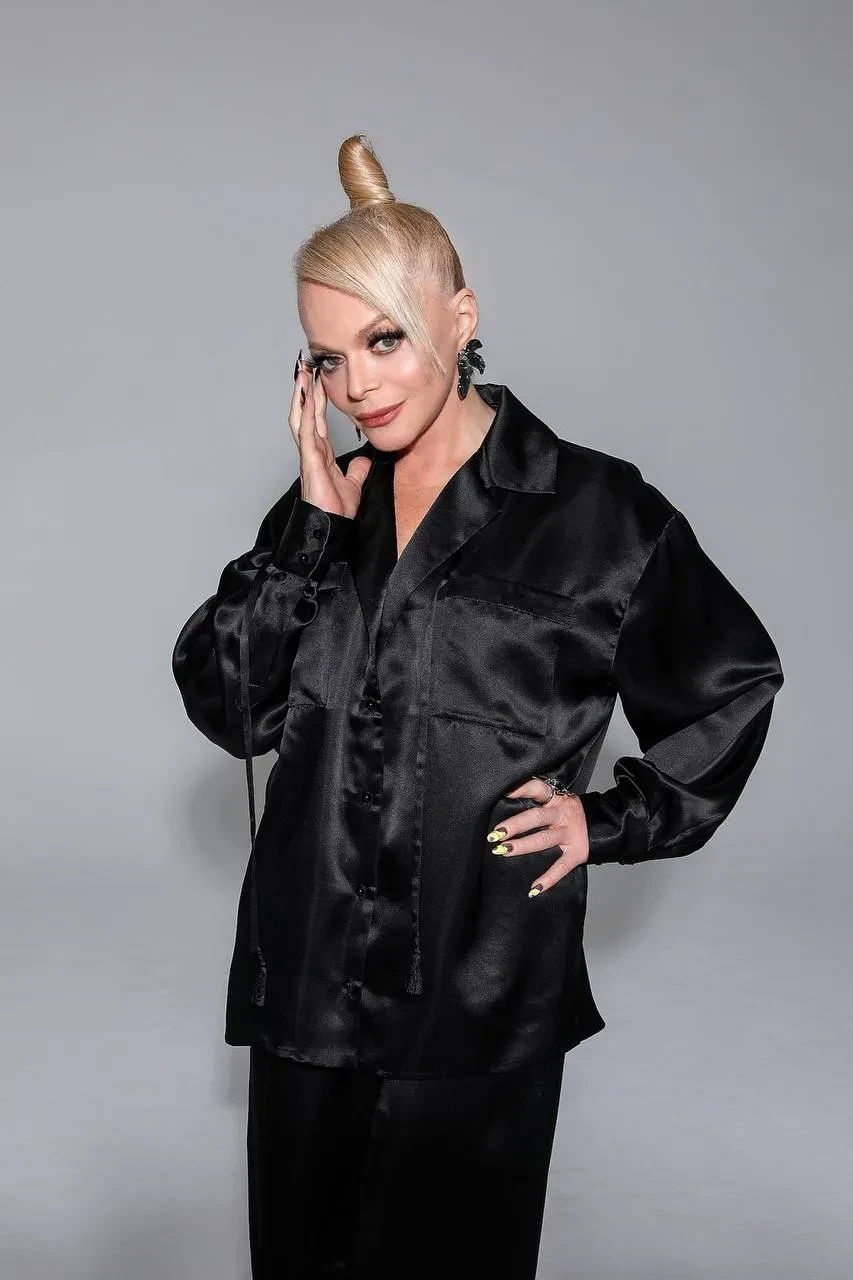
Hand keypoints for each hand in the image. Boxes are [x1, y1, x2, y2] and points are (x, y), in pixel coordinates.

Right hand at [290, 355, 371, 516]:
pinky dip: (307, 412)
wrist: (332, 527)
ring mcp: (309, 454)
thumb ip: (357, 470)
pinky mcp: (309, 461)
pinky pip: (306, 431)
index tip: (318, 379)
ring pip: (301, 417)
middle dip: (305, 390)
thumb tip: (363, 460)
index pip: (318, 420)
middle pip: (306, 413)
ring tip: (301, 373)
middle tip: (304, 366)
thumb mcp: (353, 483)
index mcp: (321, 454)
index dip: (317, 400)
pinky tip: (308, 396)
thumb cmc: (336, 510)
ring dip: (301, 395)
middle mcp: (312, 451)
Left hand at [488, 776, 589, 895]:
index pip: (538, 789)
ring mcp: (570, 834)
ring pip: (544, 839)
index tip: (503, 794)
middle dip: (515, 825)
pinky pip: (561, 867)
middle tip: (495, 834)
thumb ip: (536, 801)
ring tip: (504, 851)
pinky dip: (548, 879)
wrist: (601, 824)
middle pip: (537, 817)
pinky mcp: (577, 853)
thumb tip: (504, 802)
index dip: (521, 789)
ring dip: (523, 846)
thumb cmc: (568, 814)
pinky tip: (534, 888)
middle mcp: (563, 814)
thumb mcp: (556, 801)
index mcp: (556, 799)